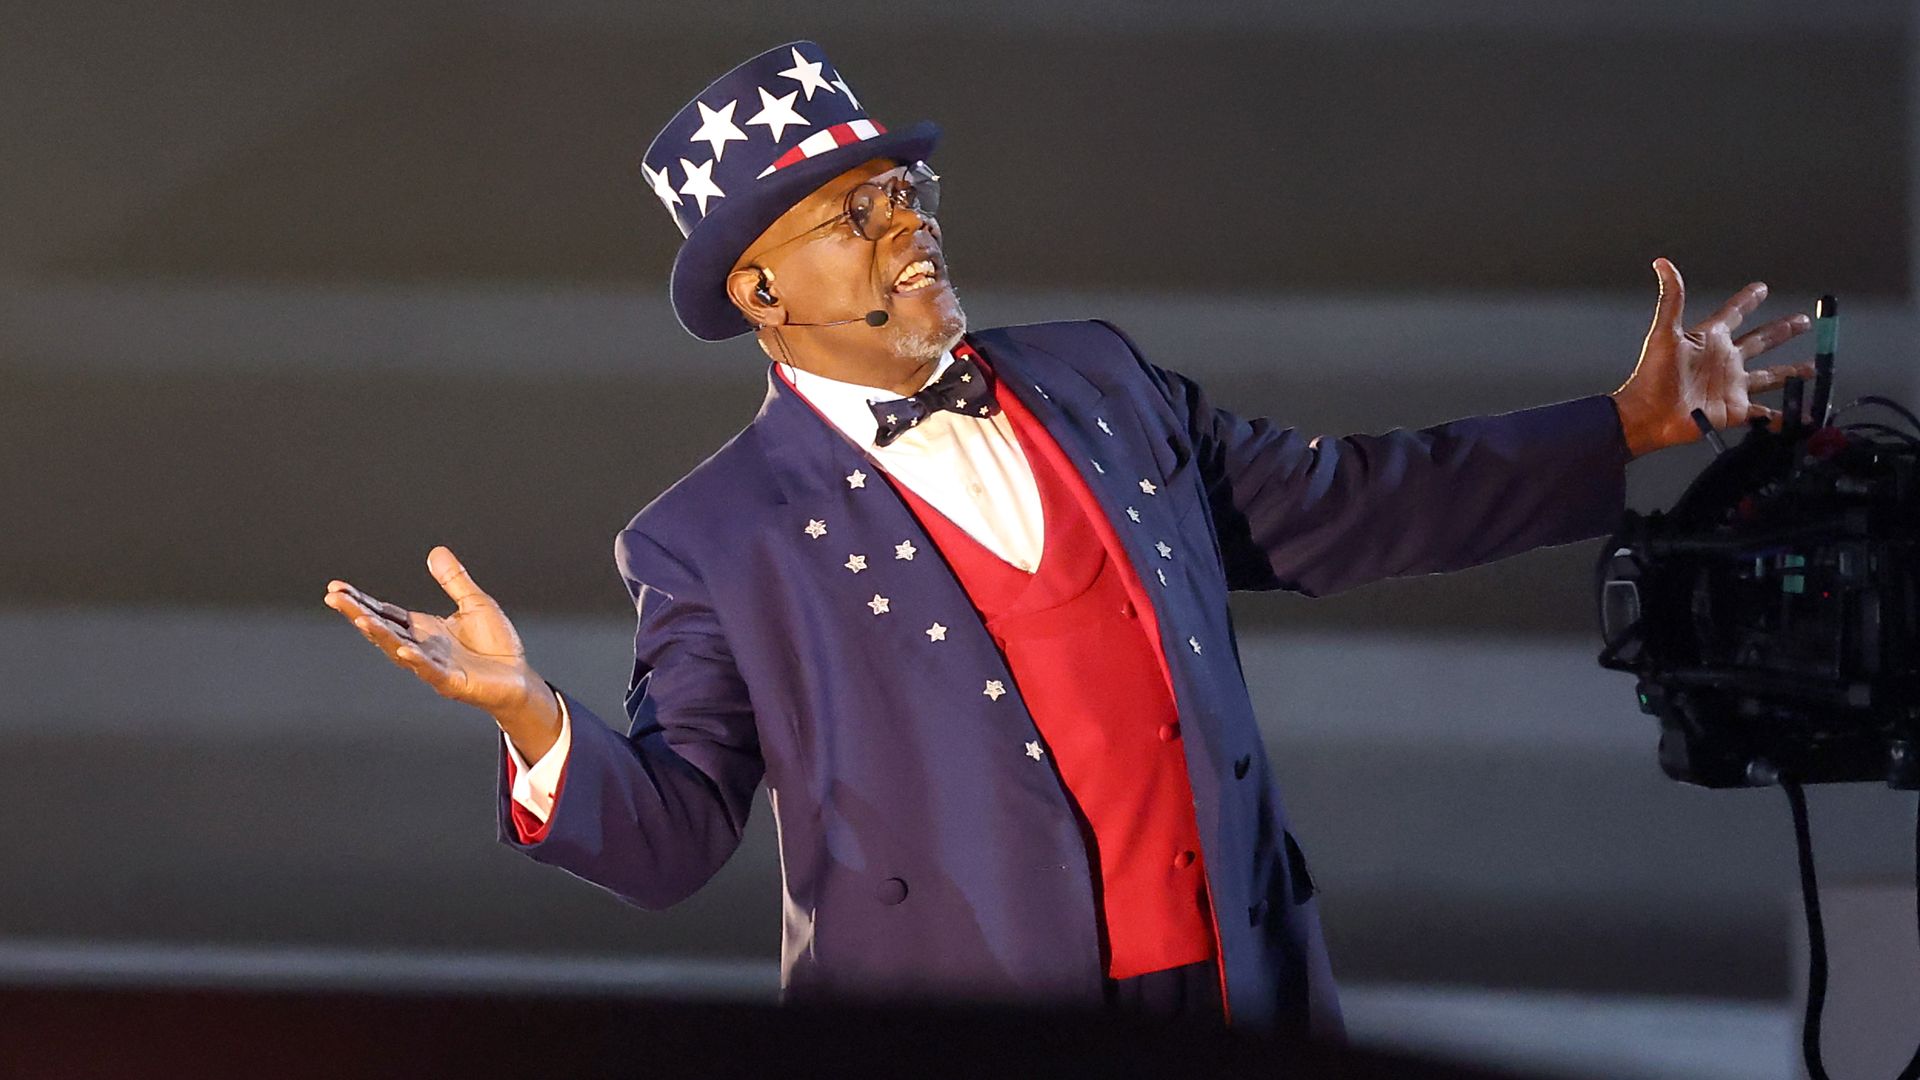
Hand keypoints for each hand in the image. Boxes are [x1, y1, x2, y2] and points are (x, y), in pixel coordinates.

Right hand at [324, 546, 558, 745]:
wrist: (518, 678)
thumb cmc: (496, 645)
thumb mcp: (475, 603)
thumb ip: (454, 581)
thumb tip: (435, 552)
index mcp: (423, 628)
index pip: (385, 612)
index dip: (361, 601)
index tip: (336, 588)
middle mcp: (421, 646)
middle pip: (383, 628)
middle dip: (358, 613)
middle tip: (334, 598)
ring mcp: (433, 665)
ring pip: (399, 649)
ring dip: (380, 635)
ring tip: (360, 619)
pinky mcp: (451, 682)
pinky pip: (430, 671)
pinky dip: (416, 661)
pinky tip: (402, 650)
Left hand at [1610, 257, 1817, 457]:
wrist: (1647, 414)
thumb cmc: (1651, 375)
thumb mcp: (1664, 333)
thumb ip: (1671, 299)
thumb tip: (1662, 264)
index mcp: (1710, 339)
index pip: (1734, 313)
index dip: (1747, 300)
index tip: (1761, 288)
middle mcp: (1725, 361)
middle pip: (1761, 341)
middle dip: (1783, 331)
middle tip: (1803, 321)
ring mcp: (1732, 385)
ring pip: (1771, 376)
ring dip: (1792, 373)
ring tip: (1813, 369)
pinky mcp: (1734, 410)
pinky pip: (1764, 413)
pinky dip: (1782, 416)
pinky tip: (1800, 415)